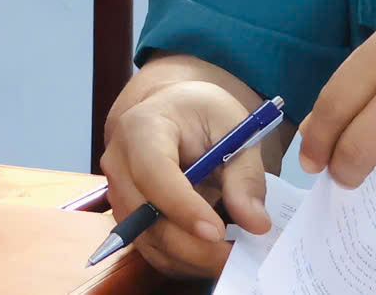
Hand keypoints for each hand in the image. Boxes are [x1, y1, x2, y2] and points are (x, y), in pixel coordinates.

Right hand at [98, 80, 273, 281]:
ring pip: (151, 243)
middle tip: (237, 255)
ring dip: (193, 258)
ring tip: (233, 255)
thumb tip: (255, 223)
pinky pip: (156, 252)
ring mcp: (120, 196)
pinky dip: (188, 261)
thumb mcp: (233, 128)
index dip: (182, 206)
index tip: (217, 231)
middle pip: (147, 218)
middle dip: (194, 245)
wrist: (172, 114)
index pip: (152, 172)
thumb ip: (245, 175)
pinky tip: (215, 252)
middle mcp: (119, 164)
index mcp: (141, 128)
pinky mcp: (130, 221)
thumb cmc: (200, 114)